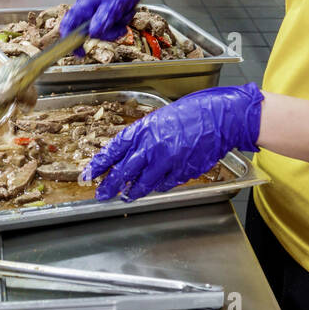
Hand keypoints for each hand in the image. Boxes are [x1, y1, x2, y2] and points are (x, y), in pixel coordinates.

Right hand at [57, 0, 154, 41]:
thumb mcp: (115, 4)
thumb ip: (103, 20)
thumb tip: (92, 33)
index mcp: (85, 3)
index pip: (69, 23)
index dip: (70, 40)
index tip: (79, 53)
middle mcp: (88, 4)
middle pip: (90, 28)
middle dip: (107, 31)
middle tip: (121, 29)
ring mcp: (97, 4)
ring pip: (103, 24)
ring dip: (117, 23)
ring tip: (126, 12)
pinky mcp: (106, 4)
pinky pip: (110, 18)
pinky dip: (120, 17)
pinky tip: (127, 9)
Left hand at [83, 84, 262, 201]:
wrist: (219, 117)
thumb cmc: (191, 113)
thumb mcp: (160, 119)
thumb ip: (143, 137)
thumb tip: (128, 153)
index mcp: (144, 129)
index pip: (114, 149)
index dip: (100, 164)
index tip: (89, 174)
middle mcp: (152, 146)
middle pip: (124, 171)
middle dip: (110, 185)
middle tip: (102, 194)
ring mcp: (167, 161)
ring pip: (143, 183)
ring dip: (132, 191)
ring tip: (127, 196)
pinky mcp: (181, 172)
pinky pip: (164, 184)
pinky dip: (158, 187)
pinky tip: (155, 186)